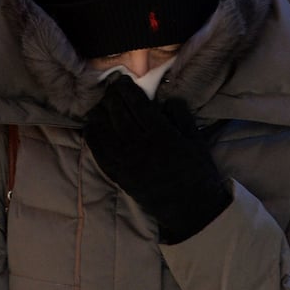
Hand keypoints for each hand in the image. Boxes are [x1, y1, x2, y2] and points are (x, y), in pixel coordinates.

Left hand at [84, 75, 230, 242]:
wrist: (191, 209)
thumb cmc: (198, 172)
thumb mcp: (197, 140)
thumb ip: (181, 116)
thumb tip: (165, 99)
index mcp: (163, 136)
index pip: (138, 105)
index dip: (127, 90)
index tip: (122, 80)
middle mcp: (142, 148)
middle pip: (119, 116)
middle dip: (112, 99)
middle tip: (110, 89)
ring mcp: (128, 165)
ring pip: (106, 134)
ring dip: (99, 116)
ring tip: (98, 106)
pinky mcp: (121, 178)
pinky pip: (101, 156)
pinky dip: (94, 140)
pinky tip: (91, 129)